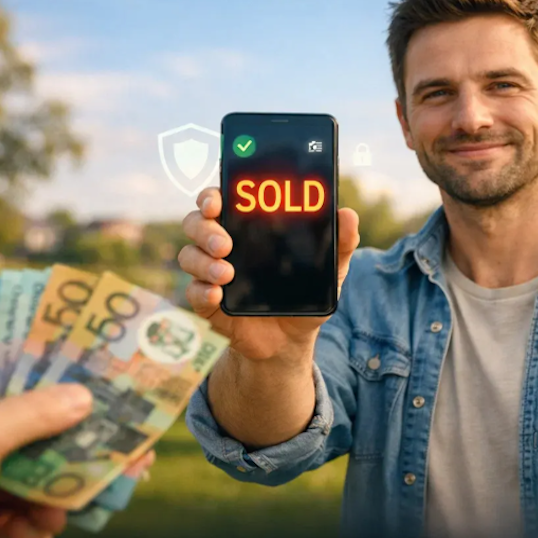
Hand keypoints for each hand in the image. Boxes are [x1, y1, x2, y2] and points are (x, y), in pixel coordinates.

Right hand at [178, 187, 359, 362]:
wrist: (289, 340)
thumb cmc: (304, 295)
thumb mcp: (328, 271)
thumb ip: (339, 244)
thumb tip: (348, 215)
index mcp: (247, 228)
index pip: (221, 201)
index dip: (212, 196)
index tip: (217, 200)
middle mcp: (223, 245)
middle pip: (196, 222)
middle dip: (204, 228)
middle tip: (224, 243)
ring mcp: (212, 273)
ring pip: (189, 255)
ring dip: (203, 262)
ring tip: (227, 274)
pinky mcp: (208, 303)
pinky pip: (192, 292)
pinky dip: (201, 292)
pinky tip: (217, 295)